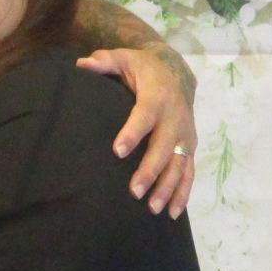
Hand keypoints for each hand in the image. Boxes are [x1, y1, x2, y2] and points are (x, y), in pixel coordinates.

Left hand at [77, 42, 196, 218]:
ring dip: (167, 188)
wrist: (177, 71)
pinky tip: (170, 212)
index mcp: (157, 97)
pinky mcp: (190, 147)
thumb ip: (104, 61)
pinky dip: (182, 193)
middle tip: (134, 191)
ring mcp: (185, 135)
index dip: (133, 133)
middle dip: (150, 170)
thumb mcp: (124, 58)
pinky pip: (189, 172)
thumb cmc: (143, 68)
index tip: (118, 151)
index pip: (144, 117)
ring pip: (179, 165)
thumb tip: (82, 63)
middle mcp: (175, 118)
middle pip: (164, 148)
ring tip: (151, 208)